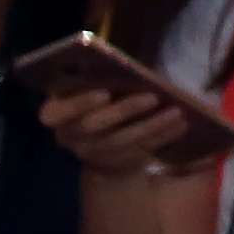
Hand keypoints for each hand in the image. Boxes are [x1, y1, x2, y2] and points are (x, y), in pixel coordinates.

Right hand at [34, 85, 203, 181]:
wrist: (101, 139)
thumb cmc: (99, 100)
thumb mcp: (93, 88)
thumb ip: (100, 78)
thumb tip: (129, 69)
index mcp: (56, 113)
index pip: (53, 113)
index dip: (78, 104)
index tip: (104, 93)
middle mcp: (68, 136)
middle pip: (93, 126)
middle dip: (124, 110)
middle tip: (152, 96)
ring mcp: (89, 153)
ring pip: (120, 141)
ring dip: (151, 125)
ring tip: (177, 111)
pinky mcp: (113, 163)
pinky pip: (138, 151)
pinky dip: (160, 137)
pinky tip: (180, 125)